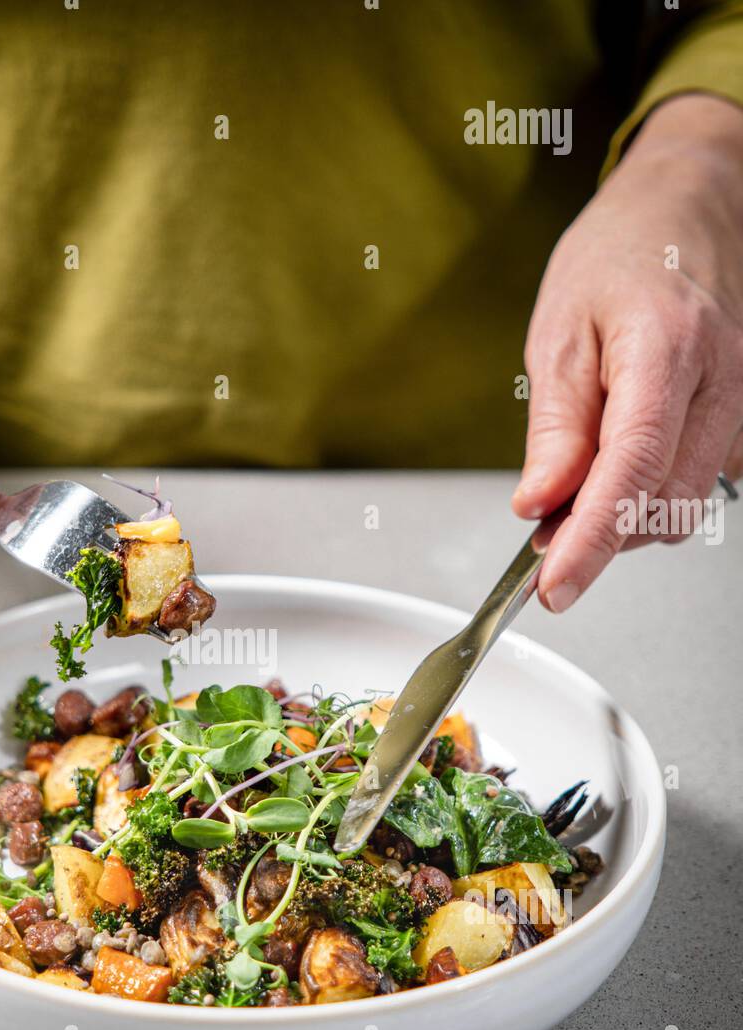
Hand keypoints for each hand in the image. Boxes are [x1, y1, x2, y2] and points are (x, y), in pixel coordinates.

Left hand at [513, 94, 742, 610]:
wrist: (685, 208)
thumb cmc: (620, 255)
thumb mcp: (558, 334)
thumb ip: (555, 429)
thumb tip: (540, 506)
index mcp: (667, 352)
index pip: (631, 474)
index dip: (591, 543)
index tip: (555, 588)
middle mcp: (722, 381)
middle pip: (664, 505)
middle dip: (600, 535)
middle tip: (543, 527)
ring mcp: (742, 400)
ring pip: (683, 506)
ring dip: (624, 520)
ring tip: (575, 488)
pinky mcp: (741, 416)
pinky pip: (696, 484)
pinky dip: (649, 497)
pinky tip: (615, 471)